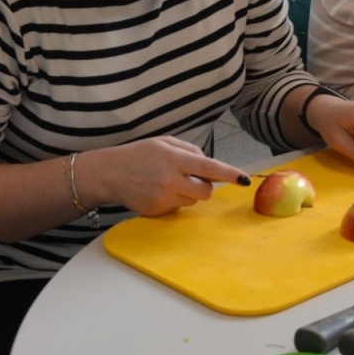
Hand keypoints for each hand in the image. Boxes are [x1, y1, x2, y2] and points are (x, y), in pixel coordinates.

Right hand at [79, 137, 247, 217]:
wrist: (109, 173)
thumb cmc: (139, 154)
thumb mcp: (165, 143)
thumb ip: (190, 151)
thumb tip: (208, 164)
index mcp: (174, 159)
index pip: (209, 167)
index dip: (228, 173)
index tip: (244, 179)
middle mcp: (170, 180)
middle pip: (205, 191)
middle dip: (204, 185)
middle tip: (189, 177)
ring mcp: (163, 198)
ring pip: (193, 201)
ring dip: (188, 192)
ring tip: (168, 182)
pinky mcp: (157, 211)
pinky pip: (178, 208)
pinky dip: (174, 200)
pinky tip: (158, 191)